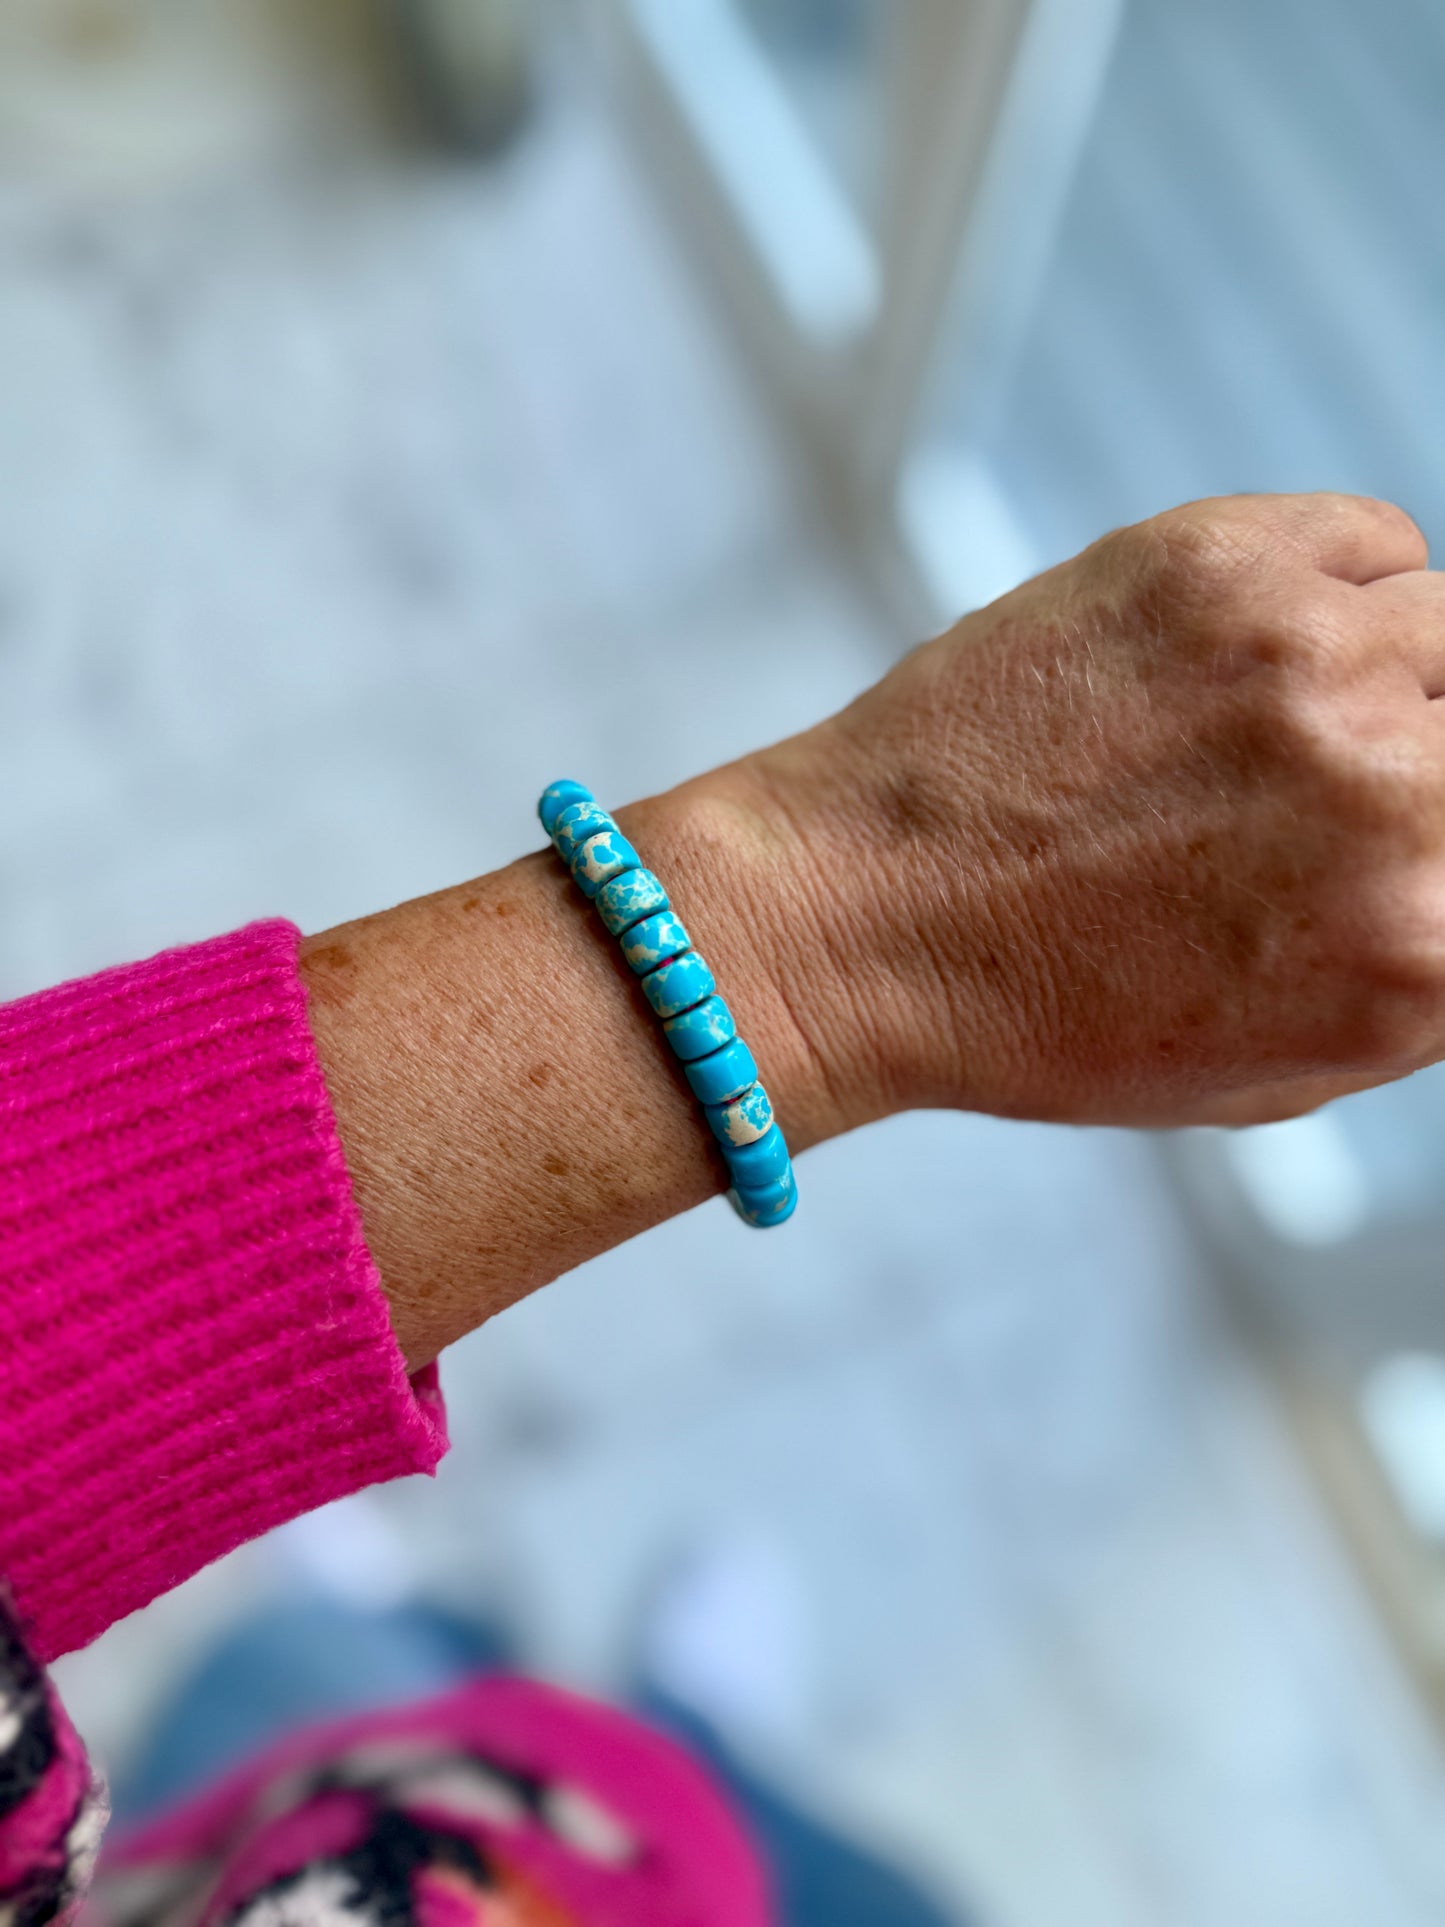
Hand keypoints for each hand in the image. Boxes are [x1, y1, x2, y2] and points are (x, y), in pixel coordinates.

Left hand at [303, 490, 1444, 1364]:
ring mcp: (1306, 658)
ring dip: (1395, 678)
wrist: (847, 921)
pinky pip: (1373, 541)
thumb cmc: (1039, 1018)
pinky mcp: (1217, 559)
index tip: (1418, 835)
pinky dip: (1339, 591)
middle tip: (1333, 793)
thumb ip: (1424, 980)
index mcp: (1422, 951)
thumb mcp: (1275, 1069)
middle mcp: (1392, 794)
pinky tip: (1242, 657)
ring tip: (1276, 730)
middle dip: (1434, 769)